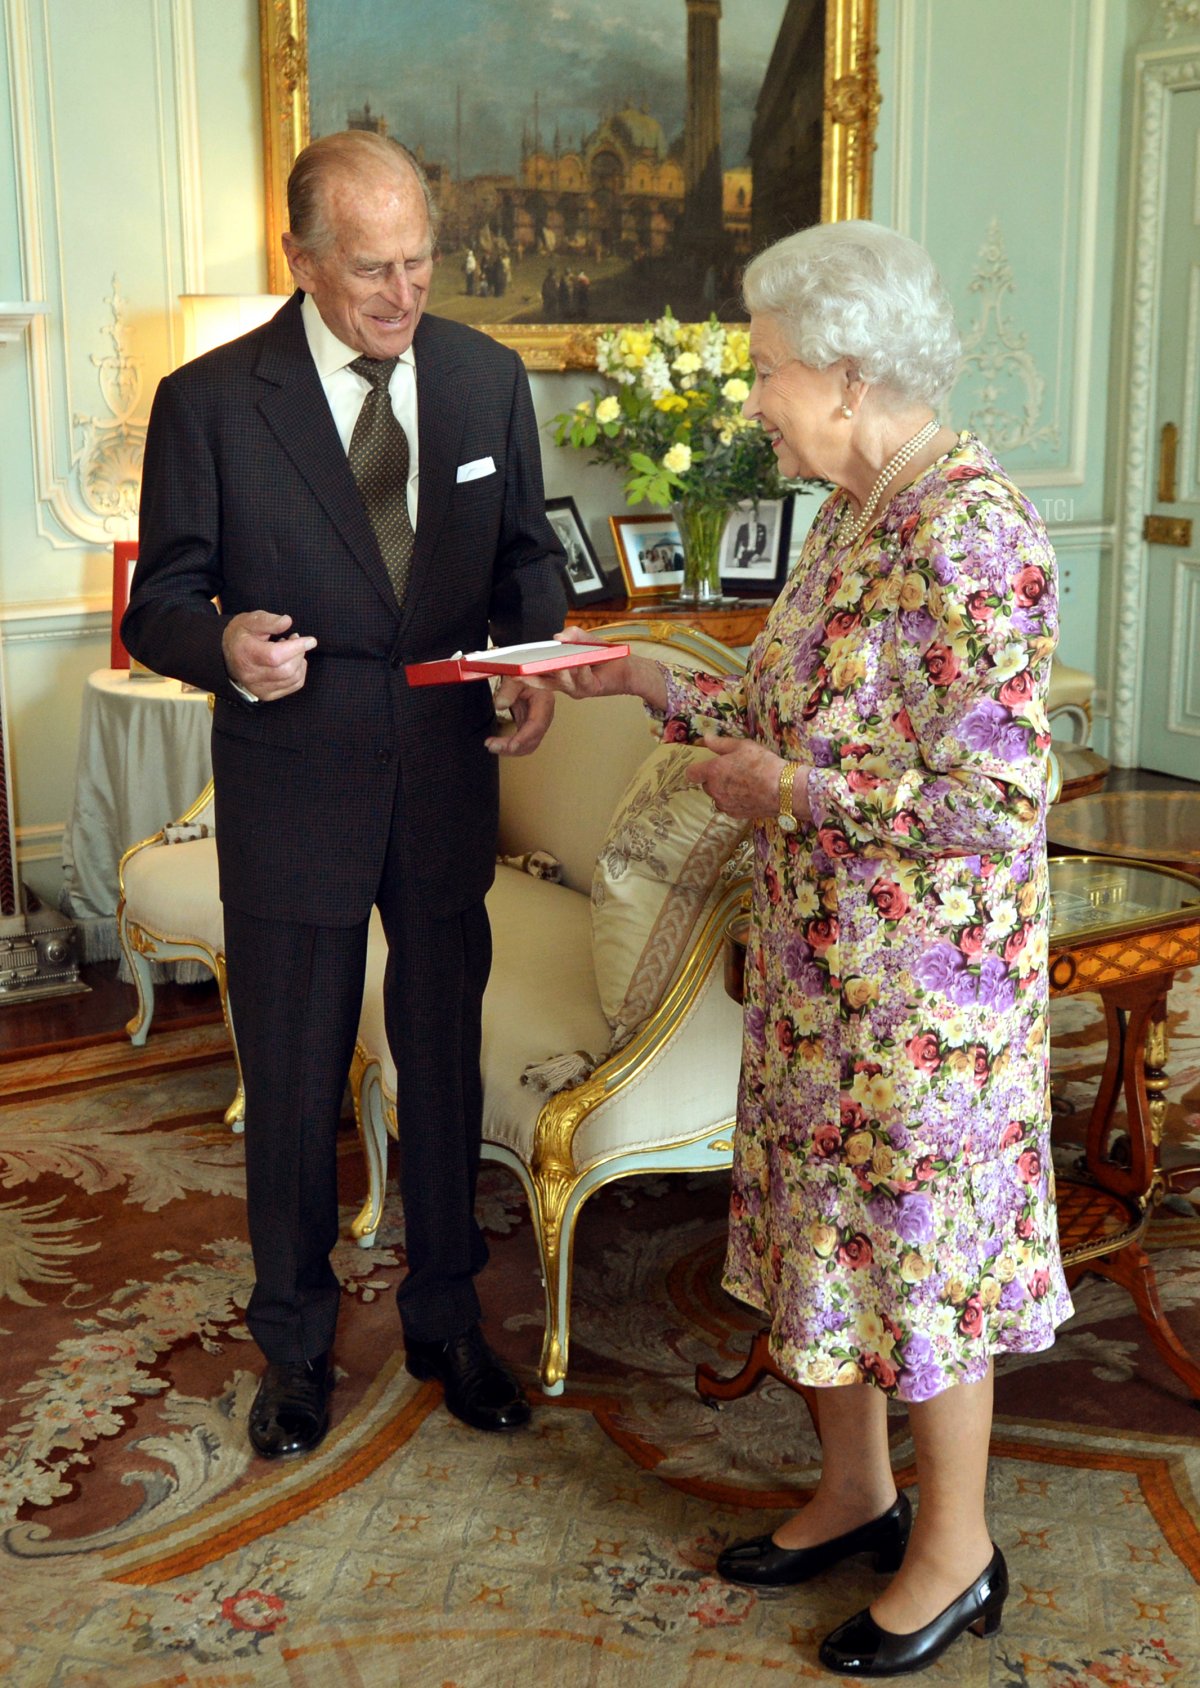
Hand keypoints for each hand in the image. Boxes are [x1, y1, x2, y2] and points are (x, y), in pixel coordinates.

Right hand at [222, 611, 315, 700]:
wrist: (228, 654)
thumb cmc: (242, 635)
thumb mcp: (251, 620)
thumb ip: (269, 620)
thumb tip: (287, 621)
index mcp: (246, 653)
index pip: (275, 656)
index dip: (296, 648)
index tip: (310, 640)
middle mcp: (251, 674)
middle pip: (286, 669)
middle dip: (299, 653)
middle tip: (295, 640)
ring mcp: (258, 687)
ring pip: (292, 679)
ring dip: (299, 662)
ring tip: (292, 650)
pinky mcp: (266, 694)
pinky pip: (293, 686)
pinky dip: (299, 673)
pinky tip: (292, 662)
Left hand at [486, 677, 555, 755]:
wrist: (527, 675)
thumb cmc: (525, 674)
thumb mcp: (516, 677)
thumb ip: (508, 690)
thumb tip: (500, 705)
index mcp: (545, 702)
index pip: (536, 725)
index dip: (524, 738)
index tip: (511, 746)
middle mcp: (544, 715)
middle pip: (533, 739)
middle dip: (513, 747)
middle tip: (492, 746)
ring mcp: (538, 723)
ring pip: (528, 745)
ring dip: (511, 750)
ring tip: (492, 746)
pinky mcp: (530, 726)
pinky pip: (523, 742)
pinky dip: (511, 747)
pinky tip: (498, 745)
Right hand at [517, 626, 666, 710]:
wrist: (627, 667)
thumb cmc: (603, 655)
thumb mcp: (585, 640)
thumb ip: (572, 634)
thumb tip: (558, 637)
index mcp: (557, 672)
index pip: (535, 672)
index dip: (521, 670)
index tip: (508, 666)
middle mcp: (563, 682)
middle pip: (542, 681)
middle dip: (529, 677)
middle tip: (518, 671)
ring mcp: (575, 687)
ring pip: (562, 682)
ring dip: (559, 671)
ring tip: (555, 662)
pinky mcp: (590, 689)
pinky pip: (582, 681)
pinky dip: (581, 671)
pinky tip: (580, 662)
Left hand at [686, 732, 810, 823]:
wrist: (783, 790)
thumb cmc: (762, 764)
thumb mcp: (742, 746)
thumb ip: (720, 743)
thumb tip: (705, 738)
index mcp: (713, 771)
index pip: (691, 773)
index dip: (697, 769)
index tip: (705, 767)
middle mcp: (715, 790)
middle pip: (706, 785)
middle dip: (715, 779)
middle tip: (733, 771)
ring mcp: (724, 804)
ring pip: (718, 797)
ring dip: (724, 791)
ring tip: (744, 784)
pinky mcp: (735, 815)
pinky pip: (729, 807)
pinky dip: (734, 801)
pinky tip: (749, 795)